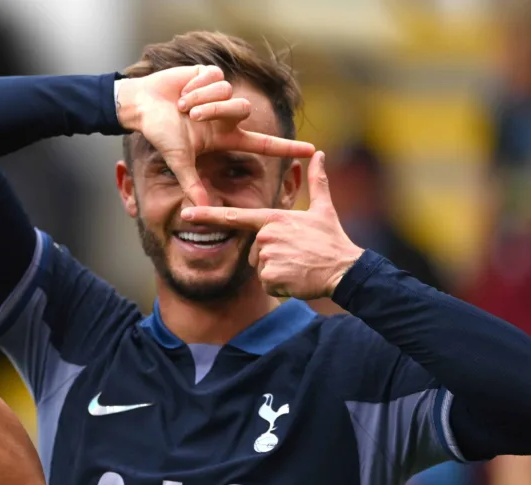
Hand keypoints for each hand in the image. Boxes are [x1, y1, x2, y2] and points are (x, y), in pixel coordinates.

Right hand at [116, 65, 315, 204]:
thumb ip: (192, 182)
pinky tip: (182, 89)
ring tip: (182, 106)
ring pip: (228, 92)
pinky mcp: (210, 75)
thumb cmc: (160, 133)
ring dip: (202, 99)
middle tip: (193, 117)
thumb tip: (201, 208)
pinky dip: (195, 85)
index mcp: (224, 136)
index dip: (286, 147)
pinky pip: (214, 77)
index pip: (262, 143)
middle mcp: (227, 116)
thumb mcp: (178, 160)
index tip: (311, 150)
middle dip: (217, 110)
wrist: (142, 106)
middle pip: (243, 109)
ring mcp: (220, 94)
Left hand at [180, 151, 364, 298]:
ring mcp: (267, 257)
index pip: (234, 217)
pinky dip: (280, 285)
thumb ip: (317, 181)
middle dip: (271, 256)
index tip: (186, 213)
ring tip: (297, 265)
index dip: (207, 215)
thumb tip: (318, 153)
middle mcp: (266, 236)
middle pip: (253, 251)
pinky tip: (296, 278)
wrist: (345, 269)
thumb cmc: (333, 240)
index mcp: (273, 219)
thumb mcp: (324, 208)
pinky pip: (267, 283)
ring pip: (260, 268)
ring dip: (277, 271)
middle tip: (296, 255)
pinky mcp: (271, 277)